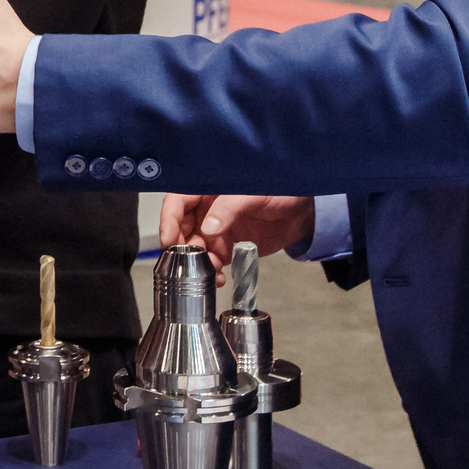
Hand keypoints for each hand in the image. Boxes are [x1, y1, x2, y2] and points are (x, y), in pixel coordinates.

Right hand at [163, 193, 314, 265]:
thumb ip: (229, 208)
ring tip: (210, 270)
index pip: (178, 201)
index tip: (168, 239)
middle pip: (180, 227)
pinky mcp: (225, 248)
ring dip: (196, 262)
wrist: (300, 214)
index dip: (168, 219)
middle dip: (180, 246)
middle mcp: (206, 210)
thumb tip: (208, 228)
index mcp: (208, 190)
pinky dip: (210, 272)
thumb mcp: (254, 194)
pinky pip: (209, 261)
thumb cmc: (279, 192)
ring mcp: (215, 230)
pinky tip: (219, 278)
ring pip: (193, 248)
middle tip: (186, 261)